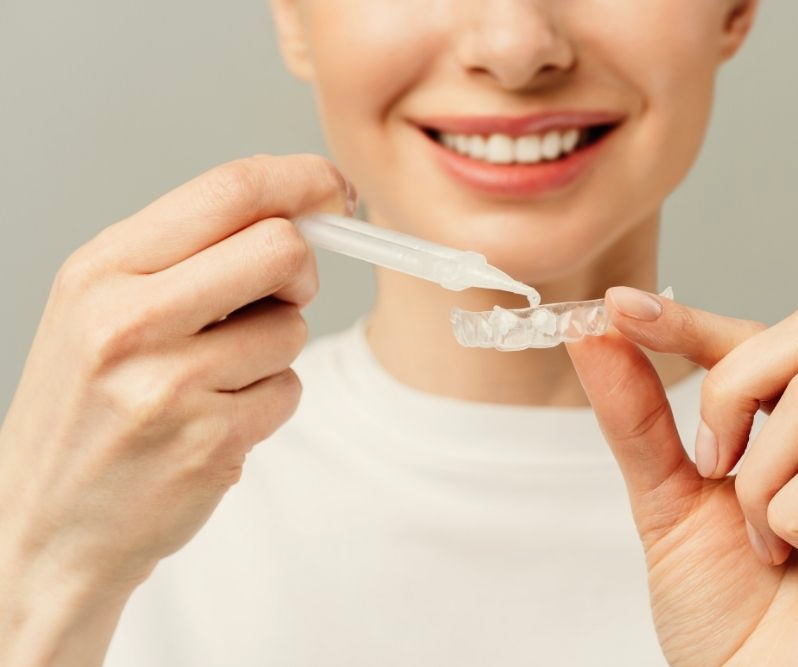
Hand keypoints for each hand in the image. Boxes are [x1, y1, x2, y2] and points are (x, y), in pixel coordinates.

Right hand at [0, 154, 352, 665]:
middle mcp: (129, 321)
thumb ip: (191, 253)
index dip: (303, 180)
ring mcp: (170, 386)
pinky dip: (268, 402)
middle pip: (281, 249)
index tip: (336, 190)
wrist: (44, 527)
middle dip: (300, 272)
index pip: (229, 190)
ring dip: (273, 351)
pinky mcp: (210, 442)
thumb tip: (299, 208)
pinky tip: (214, 422)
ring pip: (293, 328)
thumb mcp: (103, 308)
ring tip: (211, 381)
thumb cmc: (85, 409)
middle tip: (280, 296)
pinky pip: (289, 391)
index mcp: (102, 270)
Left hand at [566, 288, 797, 666]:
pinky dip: (787, 519)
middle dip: (731, 389)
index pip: (772, 337)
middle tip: (710, 465)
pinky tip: (797, 562)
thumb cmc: (718, 608)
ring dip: (753, 482)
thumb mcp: (664, 494)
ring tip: (761, 540)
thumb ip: (636, 412)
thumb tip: (594, 327)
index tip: (623, 309)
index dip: (695, 320)